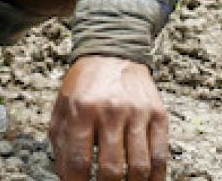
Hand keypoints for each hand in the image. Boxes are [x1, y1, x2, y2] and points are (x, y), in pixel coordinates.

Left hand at [49, 55, 168, 180]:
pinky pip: (160, 155)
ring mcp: (137, 114)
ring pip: (139, 166)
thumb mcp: (63, 106)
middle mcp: (111, 111)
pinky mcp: (158, 115)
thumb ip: (61, 140)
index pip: (79, 159)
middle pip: (111, 168)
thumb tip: (65, 174)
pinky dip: (155, 177)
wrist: (113, 54)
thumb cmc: (85, 84)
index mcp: (82, 109)